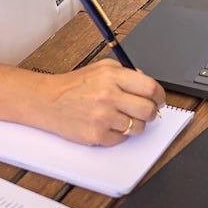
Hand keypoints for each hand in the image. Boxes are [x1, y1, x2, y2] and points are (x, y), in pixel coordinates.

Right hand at [40, 60, 165, 145]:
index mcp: (113, 76)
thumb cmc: (74, 85)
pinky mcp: (96, 134)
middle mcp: (108, 95)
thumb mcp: (102, 68)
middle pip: (148, 110)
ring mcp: (103, 117)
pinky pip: (122, 139)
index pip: (150, 88)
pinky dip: (118, 134)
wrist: (48, 100)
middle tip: (146, 112)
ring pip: (138, 127)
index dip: (160, 96)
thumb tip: (149, 86)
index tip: (159, 100)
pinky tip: (107, 124)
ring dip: (134, 124)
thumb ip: (127, 73)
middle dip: (151, 113)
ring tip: (122, 118)